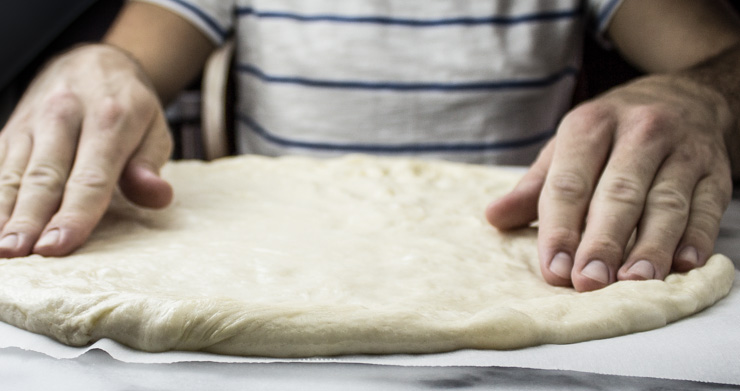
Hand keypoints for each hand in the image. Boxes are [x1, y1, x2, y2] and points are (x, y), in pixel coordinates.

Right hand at [0, 44, 172, 257]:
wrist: (94, 60)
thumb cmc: (130, 107)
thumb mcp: (156, 129)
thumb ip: (150, 164)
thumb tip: (156, 195)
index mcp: (111, 119)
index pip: (91, 177)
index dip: (74, 214)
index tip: (59, 246)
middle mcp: (66, 115)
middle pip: (45, 176)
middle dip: (30, 218)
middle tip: (20, 253)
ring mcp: (33, 120)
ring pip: (14, 170)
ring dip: (4, 211)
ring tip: (1, 248)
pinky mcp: (11, 126)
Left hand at [486, 75, 733, 290]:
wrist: (682, 97)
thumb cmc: (610, 135)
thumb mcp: (566, 147)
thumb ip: (535, 187)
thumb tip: (495, 217)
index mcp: (590, 125)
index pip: (570, 183)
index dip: (560, 229)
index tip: (554, 269)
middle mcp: (639, 131)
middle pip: (618, 194)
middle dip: (603, 241)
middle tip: (589, 281)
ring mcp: (683, 150)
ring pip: (666, 203)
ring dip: (651, 246)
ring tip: (634, 282)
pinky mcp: (716, 170)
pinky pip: (708, 206)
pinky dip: (697, 237)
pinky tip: (684, 265)